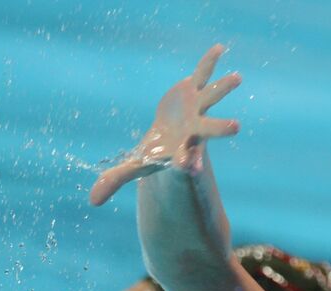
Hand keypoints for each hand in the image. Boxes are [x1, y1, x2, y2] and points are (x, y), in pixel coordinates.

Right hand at [88, 44, 241, 206]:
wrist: (174, 136)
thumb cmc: (157, 153)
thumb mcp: (136, 166)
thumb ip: (116, 181)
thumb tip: (92, 202)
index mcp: (180, 150)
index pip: (185, 160)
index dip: (187, 163)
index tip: (188, 166)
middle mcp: (194, 130)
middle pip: (209, 130)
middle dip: (220, 128)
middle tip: (235, 126)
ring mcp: (197, 109)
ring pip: (212, 97)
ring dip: (223, 87)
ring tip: (237, 77)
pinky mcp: (194, 90)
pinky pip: (203, 74)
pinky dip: (209, 62)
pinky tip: (220, 47)